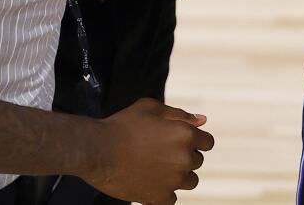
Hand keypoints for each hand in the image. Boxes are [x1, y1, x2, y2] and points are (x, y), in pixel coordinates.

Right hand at [87, 98, 214, 203]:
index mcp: (185, 134)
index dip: (194, 140)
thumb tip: (202, 121)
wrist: (96, 150)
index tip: (176, 140)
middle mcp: (184, 159)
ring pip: (189, 181)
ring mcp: (173, 181)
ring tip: (154, 166)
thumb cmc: (122, 125)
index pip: (207, 142)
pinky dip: (163, 192)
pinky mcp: (159, 199)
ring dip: (177, 174)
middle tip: (157, 151)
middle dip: (182, 155)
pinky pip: (172, 198)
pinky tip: (148, 180)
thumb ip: (179, 114)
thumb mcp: (150, 108)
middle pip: (196, 161)